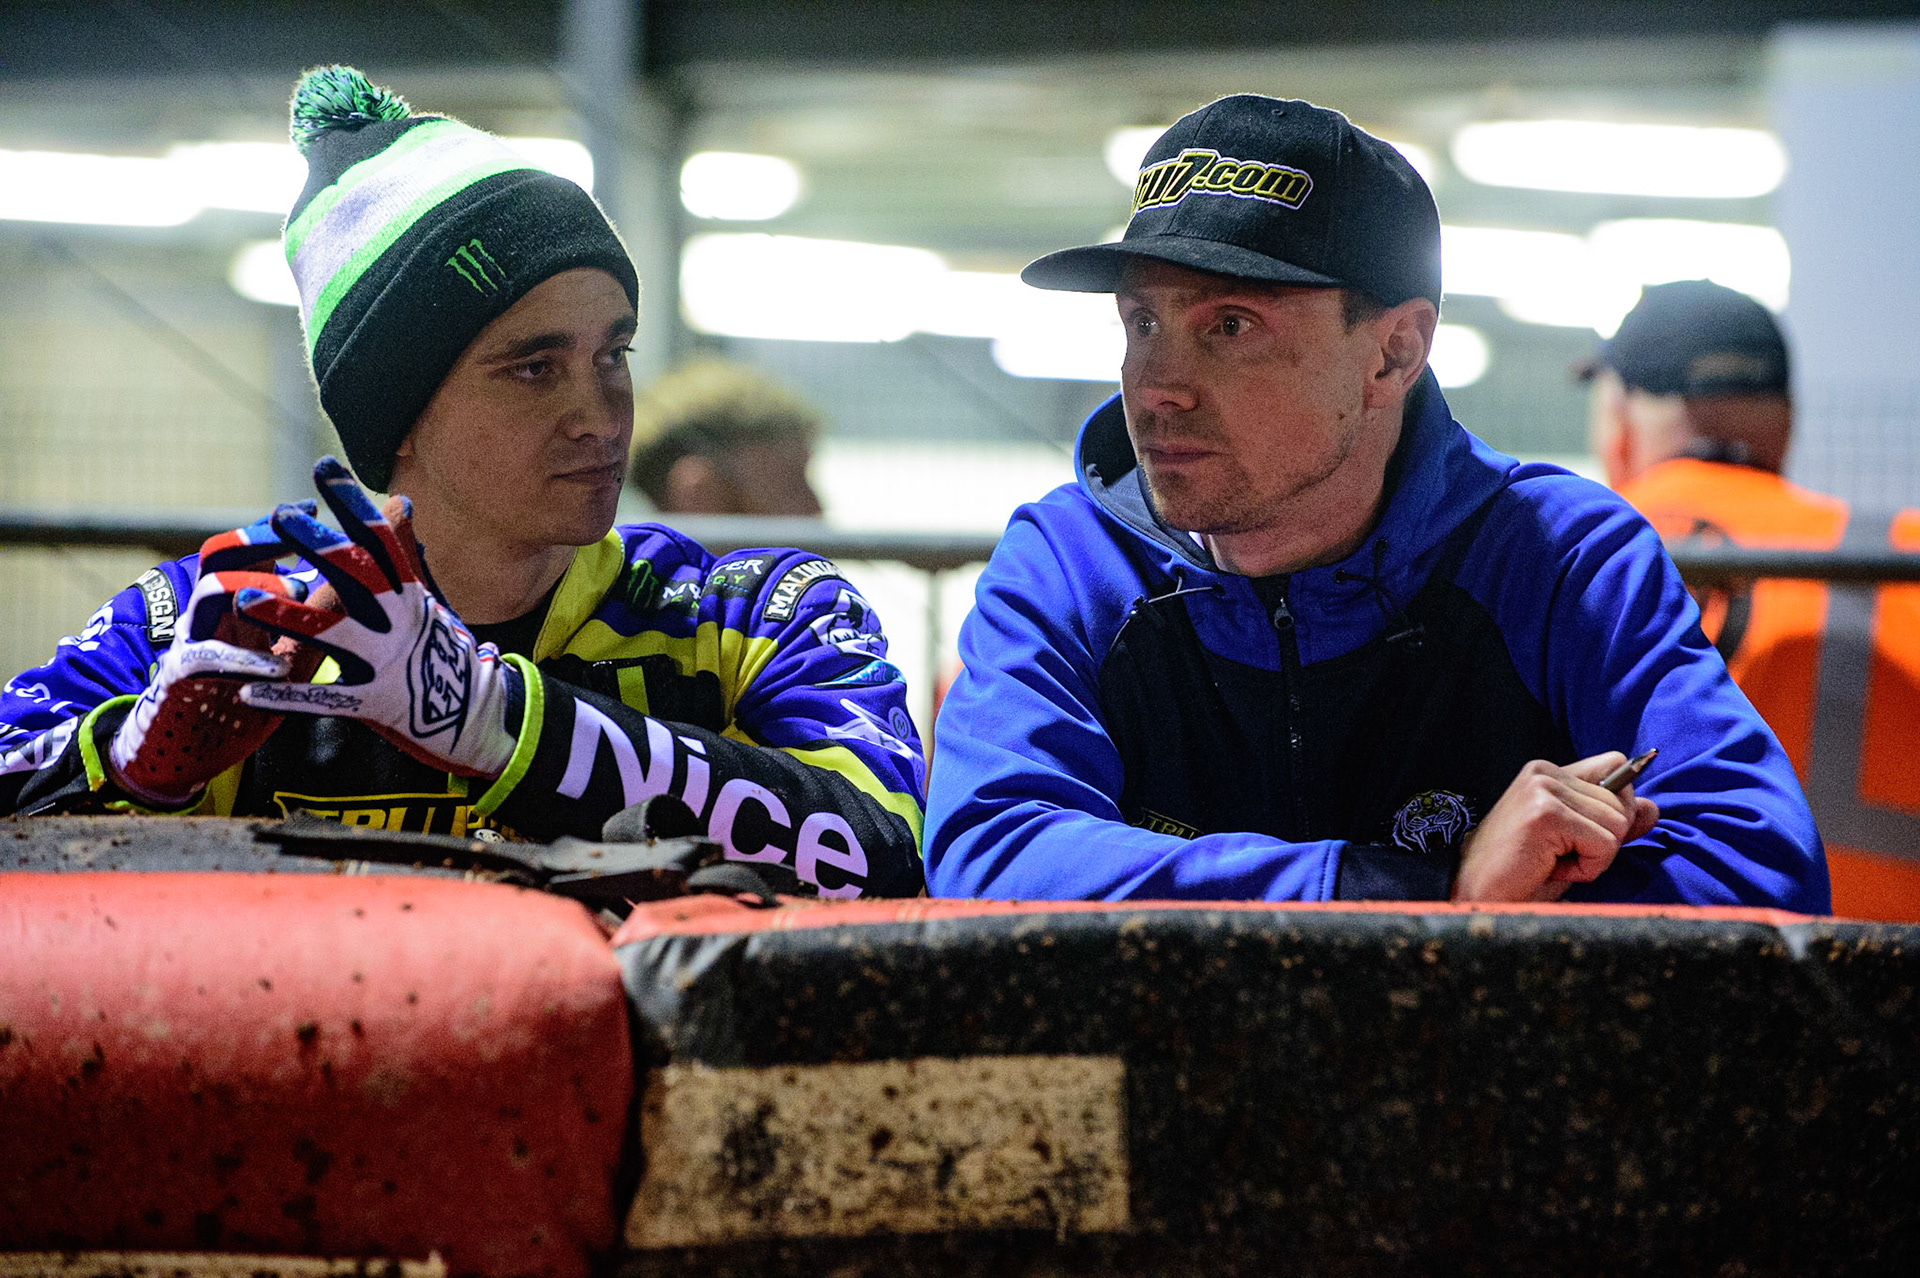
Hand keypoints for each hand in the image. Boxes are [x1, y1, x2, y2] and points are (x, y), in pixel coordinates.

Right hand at [106, 512, 319, 804]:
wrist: (186, 752)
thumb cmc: (240, 699)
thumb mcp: (287, 656)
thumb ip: (315, 624)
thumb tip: (356, 587)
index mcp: (234, 606)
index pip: (247, 550)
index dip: (275, 527)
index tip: (311, 508)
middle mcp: (209, 615)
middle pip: (222, 555)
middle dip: (260, 538)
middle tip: (299, 534)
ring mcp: (193, 642)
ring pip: (210, 591)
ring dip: (255, 585)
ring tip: (302, 591)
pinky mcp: (182, 679)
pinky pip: (205, 657)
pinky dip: (242, 658)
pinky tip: (275, 666)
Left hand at [233, 457, 519, 778]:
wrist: (474, 717)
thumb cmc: (443, 653)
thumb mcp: (426, 599)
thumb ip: (404, 554)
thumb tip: (401, 500)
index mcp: (409, 594)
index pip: (379, 539)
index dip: (352, 503)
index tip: (324, 468)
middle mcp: (398, 622)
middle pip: (357, 576)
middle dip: (319, 545)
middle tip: (281, 516)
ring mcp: (386, 663)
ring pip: (333, 634)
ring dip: (288, 615)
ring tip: (246, 599)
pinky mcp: (374, 703)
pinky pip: (324, 698)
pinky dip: (287, 696)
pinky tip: (250, 691)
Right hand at [1451, 752, 1659, 902]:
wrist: (1481, 900)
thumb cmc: (1523, 875)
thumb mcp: (1575, 844)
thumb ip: (1612, 822)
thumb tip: (1653, 809)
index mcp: (1548, 772)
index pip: (1616, 766)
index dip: (1616, 807)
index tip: (1582, 837)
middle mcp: (1544, 772)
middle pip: (1623, 801)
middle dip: (1605, 840)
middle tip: (1560, 856)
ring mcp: (1543, 791)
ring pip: (1618, 824)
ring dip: (1596, 857)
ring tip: (1554, 863)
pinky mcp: (1545, 814)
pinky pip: (1604, 844)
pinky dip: (1588, 868)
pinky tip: (1551, 869)